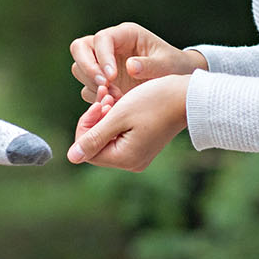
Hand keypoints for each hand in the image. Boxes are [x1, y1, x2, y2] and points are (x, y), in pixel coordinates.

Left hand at [66, 75, 189, 170]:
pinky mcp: (143, 145)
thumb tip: (71, 157)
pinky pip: (119, 135)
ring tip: (114, 96)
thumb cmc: (154, 102)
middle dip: (96, 119)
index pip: (87, 150)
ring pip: (107, 137)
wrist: (187, 96)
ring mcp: (138, 155)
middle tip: (106, 96)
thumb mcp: (119, 116)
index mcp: (125, 158)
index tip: (99, 103)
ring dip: (105, 115)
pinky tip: (121, 101)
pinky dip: (116, 118)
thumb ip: (94, 137)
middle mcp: (131, 162)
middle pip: (96, 144)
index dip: (86, 125)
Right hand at [69, 22, 206, 103]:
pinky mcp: (101, 81)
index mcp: (125, 34)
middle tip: (103, 86)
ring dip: (91, 84)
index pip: (101, 39)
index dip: (102, 57)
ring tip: (115, 97)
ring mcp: (102, 63)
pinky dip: (96, 98)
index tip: (111, 77)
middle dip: (87, 67)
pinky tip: (114, 105)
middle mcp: (109, 46)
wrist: (176, 79)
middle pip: (80, 48)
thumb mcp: (167, 64)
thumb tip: (130, 66)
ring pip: (79, 68)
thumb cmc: (174, 66)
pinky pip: (87, 88)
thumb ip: (150, 65)